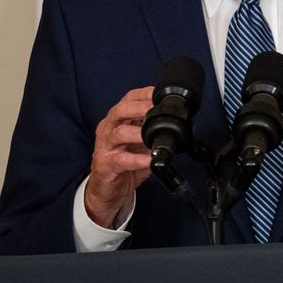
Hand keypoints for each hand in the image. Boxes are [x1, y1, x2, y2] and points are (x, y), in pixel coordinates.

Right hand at [84, 87, 153, 227]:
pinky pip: (122, 160)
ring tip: (153, 135)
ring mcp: (105, 146)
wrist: (107, 189)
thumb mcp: (140, 142)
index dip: (144, 94)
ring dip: (138, 133)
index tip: (159, 94)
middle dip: (139, 108)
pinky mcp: (106, 164)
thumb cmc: (124, 161)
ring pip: (119, 133)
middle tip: (156, 109)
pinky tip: (150, 159)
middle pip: (119, 111)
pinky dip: (138, 159)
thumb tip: (178, 123)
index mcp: (117, 120)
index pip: (128, 99)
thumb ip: (153, 131)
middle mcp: (108, 129)